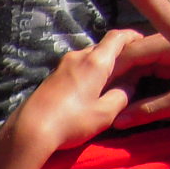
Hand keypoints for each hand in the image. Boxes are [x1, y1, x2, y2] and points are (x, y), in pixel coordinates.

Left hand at [11, 28, 169, 153]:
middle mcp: (77, 57)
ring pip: (86, 58)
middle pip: (101, 47)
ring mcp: (60, 66)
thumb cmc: (70, 122)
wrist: (28, 131)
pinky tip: (86, 91)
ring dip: (99, 66)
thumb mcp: (105, 113)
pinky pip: (73, 69)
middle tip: (128, 69)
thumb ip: (122, 96)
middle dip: (116, 55)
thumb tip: (129, 86)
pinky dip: (85, 74)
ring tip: (108, 83)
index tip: (141, 43)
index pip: (118, 37)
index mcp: (95, 61)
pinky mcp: (49, 78)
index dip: (132, 37)